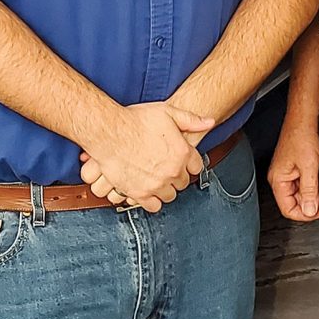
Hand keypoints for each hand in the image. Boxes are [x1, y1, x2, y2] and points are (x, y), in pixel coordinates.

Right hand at [80, 101, 213, 212]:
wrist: (109, 132)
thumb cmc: (136, 120)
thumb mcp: (167, 112)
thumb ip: (191, 119)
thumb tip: (209, 122)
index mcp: (182, 152)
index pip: (196, 167)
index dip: (188, 163)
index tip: (182, 161)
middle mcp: (172, 171)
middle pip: (182, 182)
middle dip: (176, 175)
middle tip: (166, 168)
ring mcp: (156, 184)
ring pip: (169, 195)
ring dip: (165, 188)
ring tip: (156, 178)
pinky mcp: (139, 194)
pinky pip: (153, 206)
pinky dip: (152, 200)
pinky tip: (147, 189)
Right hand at [268, 120, 318, 221]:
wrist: (305, 118)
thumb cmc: (302, 136)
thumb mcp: (309, 167)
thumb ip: (309, 191)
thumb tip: (309, 211)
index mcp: (278, 180)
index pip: (289, 209)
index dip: (306, 214)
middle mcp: (280, 178)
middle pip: (298, 202)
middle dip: (315, 199)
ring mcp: (289, 173)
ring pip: (304, 192)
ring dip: (318, 190)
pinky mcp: (297, 168)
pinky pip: (307, 182)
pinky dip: (317, 182)